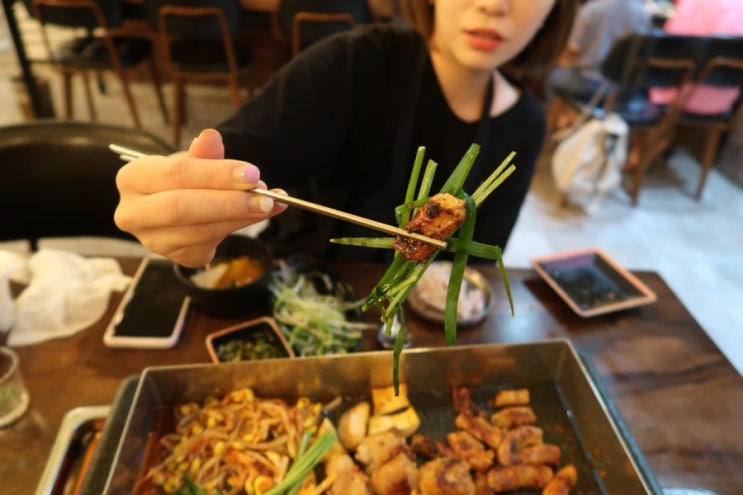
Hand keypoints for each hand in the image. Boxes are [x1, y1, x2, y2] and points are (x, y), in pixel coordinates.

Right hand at [114, 129, 286, 266]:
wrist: (178, 207)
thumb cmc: (182, 179)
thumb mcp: (191, 160)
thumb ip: (203, 154)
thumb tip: (212, 137)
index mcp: (133, 178)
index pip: (176, 174)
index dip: (216, 174)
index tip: (251, 174)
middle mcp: (134, 213)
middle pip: (182, 208)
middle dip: (228, 203)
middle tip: (264, 197)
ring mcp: (154, 240)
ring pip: (202, 231)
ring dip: (242, 218)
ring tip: (270, 203)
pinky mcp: (177, 257)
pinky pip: (213, 244)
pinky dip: (241, 229)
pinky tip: (261, 215)